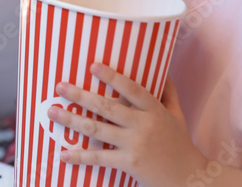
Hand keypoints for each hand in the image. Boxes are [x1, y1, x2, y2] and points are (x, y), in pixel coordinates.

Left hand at [47, 64, 205, 186]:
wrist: (189, 178)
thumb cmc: (180, 143)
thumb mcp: (177, 114)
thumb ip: (167, 91)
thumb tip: (163, 68)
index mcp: (154, 110)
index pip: (132, 89)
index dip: (112, 77)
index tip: (92, 66)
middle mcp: (143, 125)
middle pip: (106, 107)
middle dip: (80, 96)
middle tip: (59, 87)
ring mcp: (135, 145)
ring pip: (97, 129)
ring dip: (72, 120)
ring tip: (52, 112)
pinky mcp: (129, 163)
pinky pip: (99, 158)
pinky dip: (80, 157)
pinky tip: (63, 154)